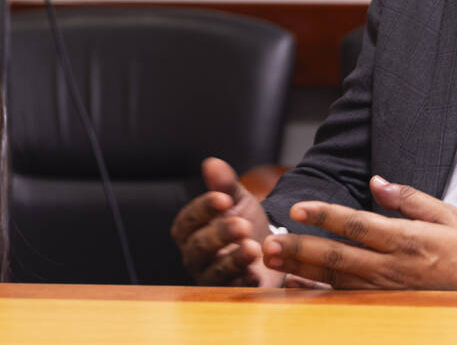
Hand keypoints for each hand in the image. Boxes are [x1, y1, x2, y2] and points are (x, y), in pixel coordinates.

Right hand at [170, 157, 280, 286]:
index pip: (189, 219)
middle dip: (221, 235)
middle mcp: (194, 255)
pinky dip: (244, 284)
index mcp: (190, 229)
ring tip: (253, 248)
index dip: (204, 209)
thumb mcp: (238, 201)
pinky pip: (231, 293)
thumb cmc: (244, 220)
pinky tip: (257, 274)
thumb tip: (211, 162)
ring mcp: (209, 277)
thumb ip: (225, 185)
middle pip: (199, 247)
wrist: (267, 247)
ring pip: (214, 272)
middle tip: (243, 225)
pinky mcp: (229, 294)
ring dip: (234, 260)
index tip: (225, 199)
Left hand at [261, 176, 456, 290]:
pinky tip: (293, 284)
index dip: (325, 216)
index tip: (297, 207)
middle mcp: (392, 267)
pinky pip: (342, 299)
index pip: (357, 225)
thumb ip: (408, 198)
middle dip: (299, 247)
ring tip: (272, 260)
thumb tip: (376, 181)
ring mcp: (385, 290)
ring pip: (333, 280)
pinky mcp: (383, 305)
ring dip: (300, 269)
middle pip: (336, 257)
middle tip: (268, 240)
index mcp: (407, 239)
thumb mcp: (446, 214)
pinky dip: (315, 292)